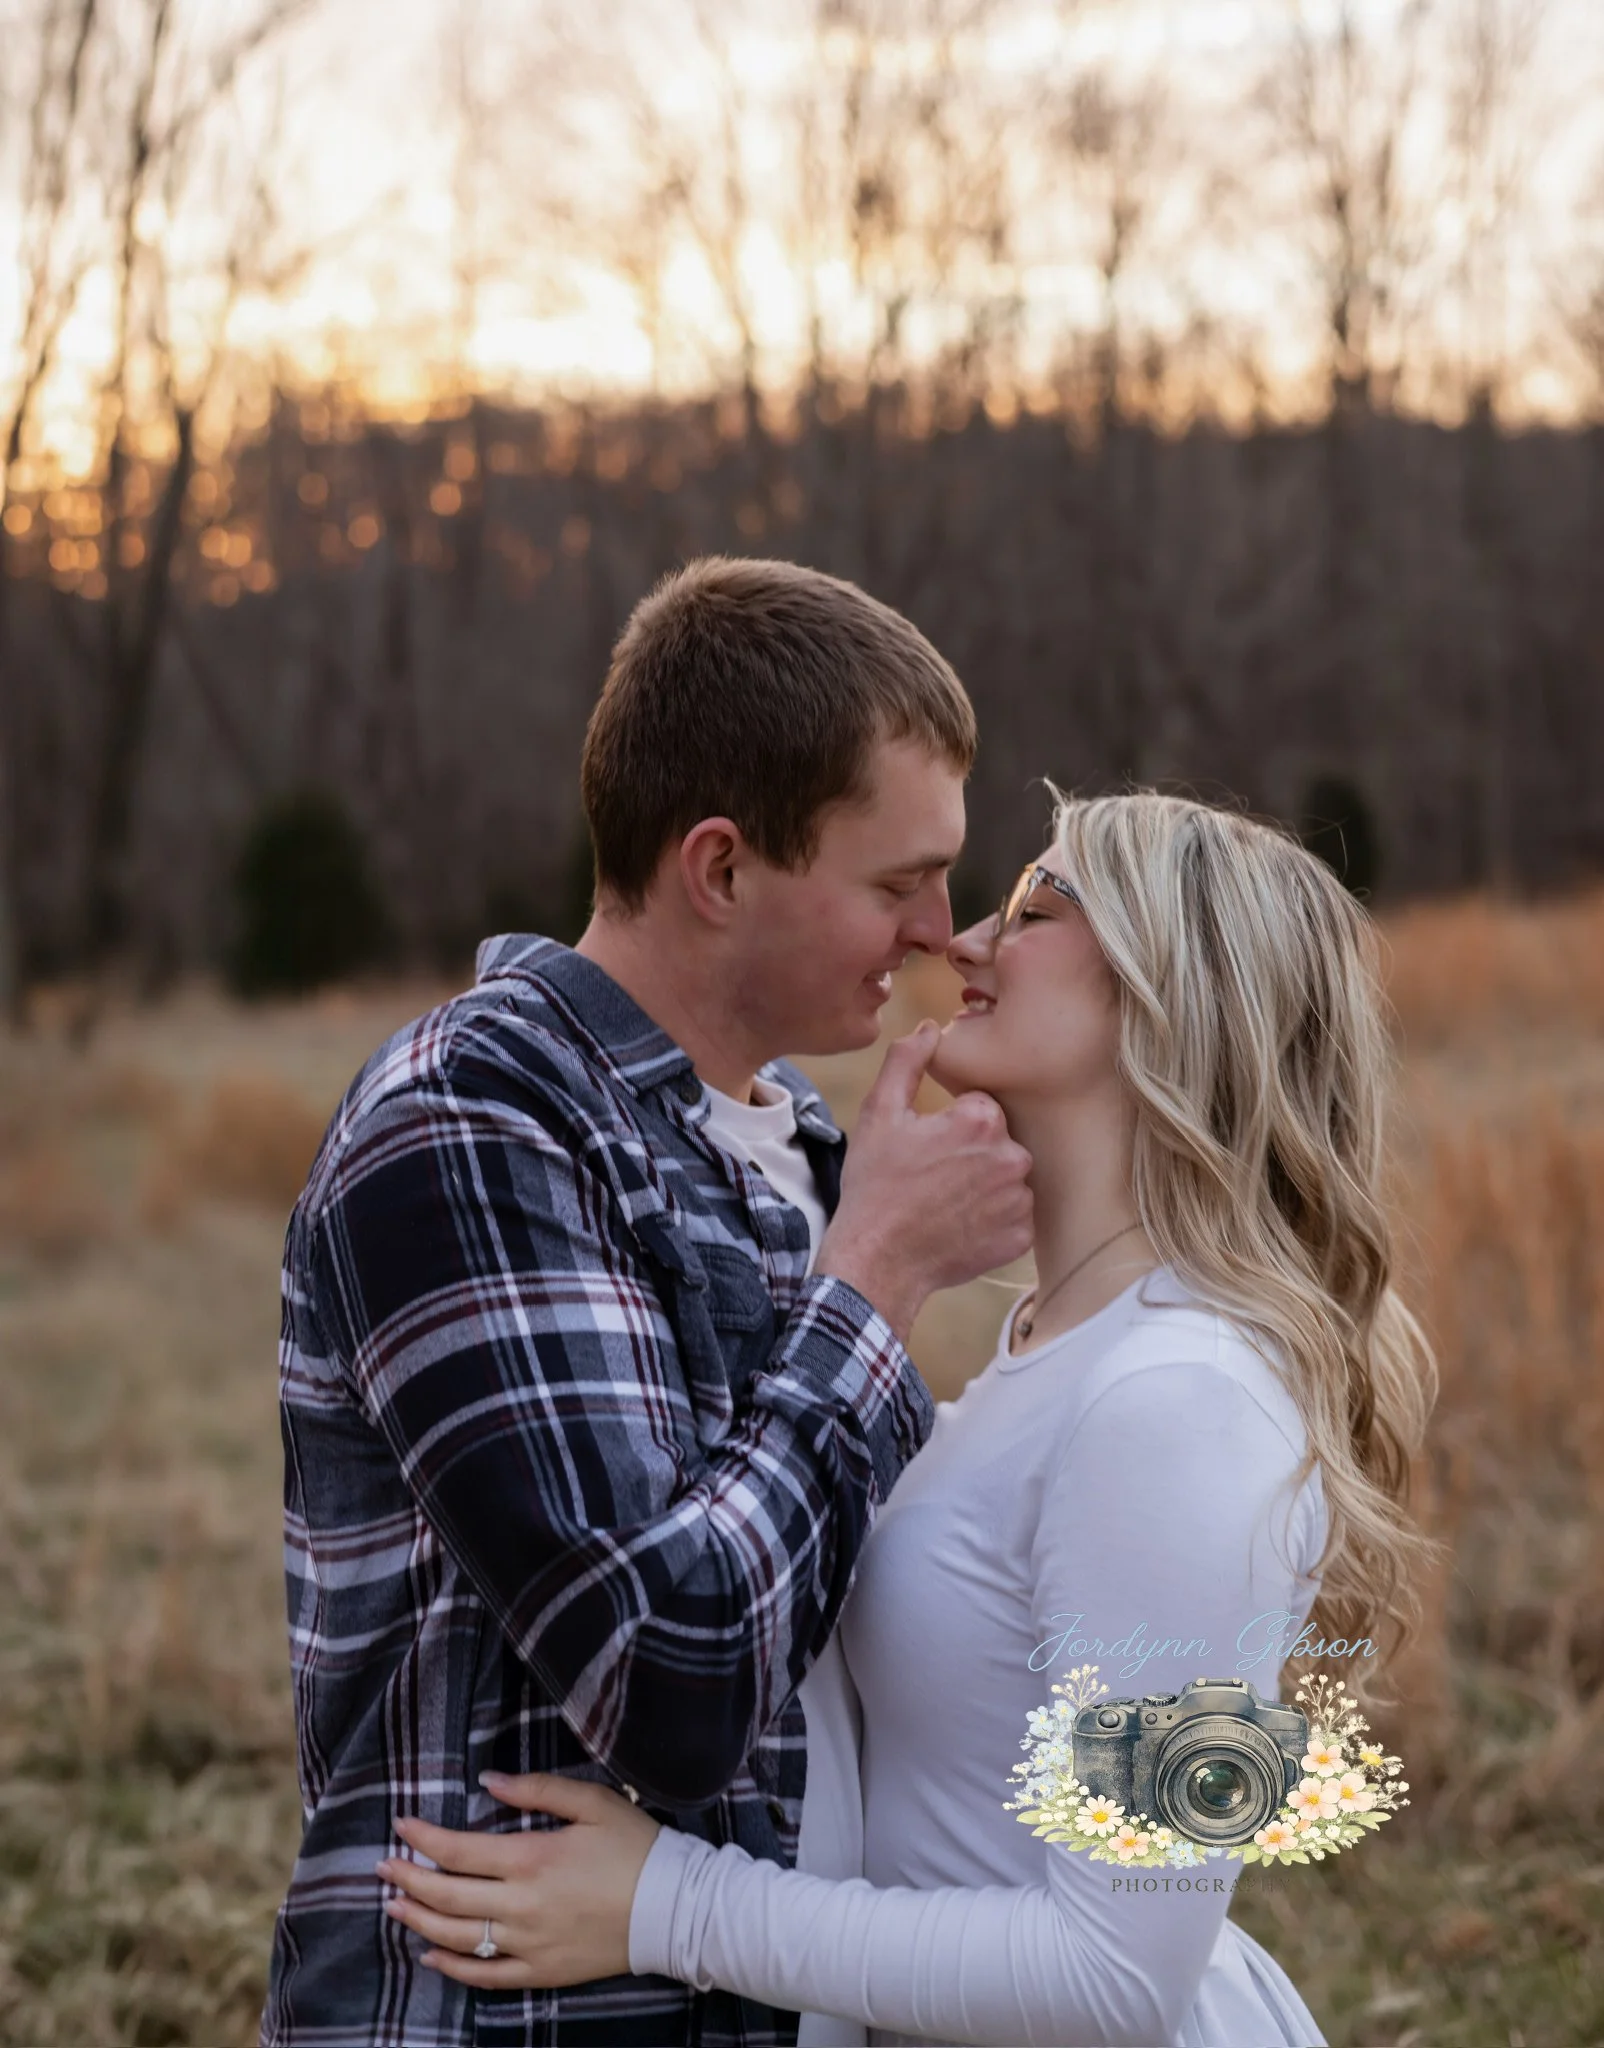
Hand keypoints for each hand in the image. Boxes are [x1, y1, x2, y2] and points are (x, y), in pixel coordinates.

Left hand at [376, 1771, 661, 1989]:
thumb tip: (489, 1780)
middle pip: (448, 1896)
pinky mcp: (541, 1972)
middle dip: (409, 1880)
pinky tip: (433, 1954)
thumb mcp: (592, 1802)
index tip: (400, 1827)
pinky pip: (486, 1975)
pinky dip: (453, 1966)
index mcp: (532, 1858)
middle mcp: (521, 1905)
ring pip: (458, 1938)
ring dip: (420, 1922)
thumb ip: (537, 1789)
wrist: (672, 1908)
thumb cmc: (635, 1846)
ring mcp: (528, 1944)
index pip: (459, 1850)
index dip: (424, 1839)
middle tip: (382, 1868)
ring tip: (395, 1908)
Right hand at [815, 1020, 1033, 1337]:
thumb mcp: (879, 1113)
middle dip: (972, 1155)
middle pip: (999, 1142)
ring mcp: (1019, 1200)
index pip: (981, 1108)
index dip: (951, 1127)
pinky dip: (993, 1221)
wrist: (877, 1260)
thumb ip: (906, 1061)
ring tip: (946, 1204)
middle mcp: (1011, 1156)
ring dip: (985, 1187)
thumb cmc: (875, 1185)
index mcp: (982, 1119)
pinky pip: (1015, 1216)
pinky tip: (960, 1226)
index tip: (927, 1148)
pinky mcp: (1021, 1236)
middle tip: (933, 1178)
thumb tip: (929, 1027)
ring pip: (1009, 1179)